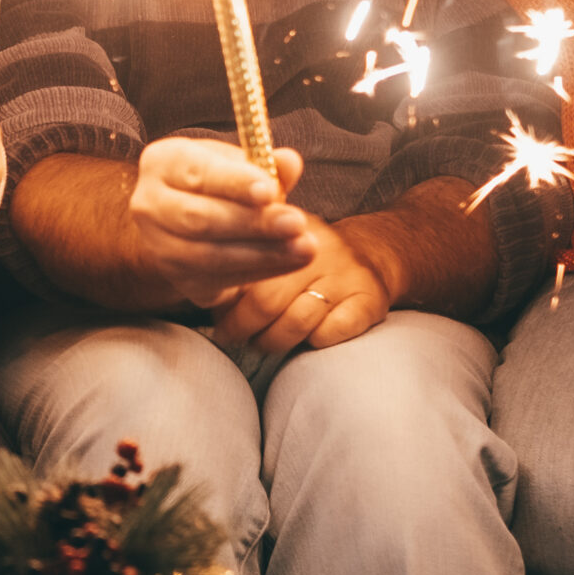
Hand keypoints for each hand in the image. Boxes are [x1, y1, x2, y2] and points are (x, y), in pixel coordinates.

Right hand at [127, 138, 315, 309]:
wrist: (185, 221)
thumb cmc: (216, 183)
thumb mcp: (237, 164)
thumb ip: (264, 163)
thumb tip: (289, 162)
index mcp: (163, 163)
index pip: (196, 172)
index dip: (233, 183)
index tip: (269, 191)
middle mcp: (150, 204)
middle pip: (199, 218)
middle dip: (253, 223)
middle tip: (296, 223)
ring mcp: (159, 246)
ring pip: (210, 256)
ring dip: (262, 253)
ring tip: (303, 247)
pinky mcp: (178, 278)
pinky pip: (220, 280)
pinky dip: (259, 272)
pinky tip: (288, 262)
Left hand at [208, 221, 392, 353]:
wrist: (375, 251)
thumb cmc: (307, 253)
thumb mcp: (277, 234)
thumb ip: (242, 248)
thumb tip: (199, 281)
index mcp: (288, 232)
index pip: (247, 268)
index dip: (227, 302)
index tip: (216, 320)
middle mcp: (318, 250)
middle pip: (267, 300)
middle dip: (243, 327)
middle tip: (231, 337)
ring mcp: (345, 276)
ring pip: (299, 321)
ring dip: (274, 341)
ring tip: (261, 343)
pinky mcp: (369, 300)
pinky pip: (333, 331)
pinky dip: (315, 341)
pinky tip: (306, 340)